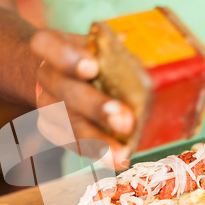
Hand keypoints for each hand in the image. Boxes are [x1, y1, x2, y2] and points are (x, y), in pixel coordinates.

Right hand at [31, 29, 134, 169]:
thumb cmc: (88, 56)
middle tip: (124, 121)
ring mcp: (47, 105)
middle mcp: (47, 77)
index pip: (47, 44)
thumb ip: (117, 55)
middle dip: (96, 107)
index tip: (92, 67)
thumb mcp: (98, 45)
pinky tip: (116, 159)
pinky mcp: (52, 129)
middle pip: (66, 91)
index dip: (68, 57)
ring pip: (69, 124)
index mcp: (53, 46)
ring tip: (121, 154)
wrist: (58, 74)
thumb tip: (158, 70)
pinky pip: (71, 143)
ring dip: (97, 141)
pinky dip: (95, 152)